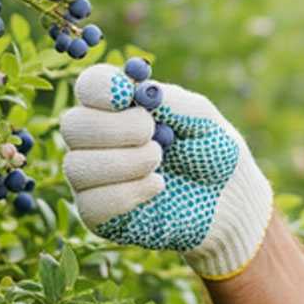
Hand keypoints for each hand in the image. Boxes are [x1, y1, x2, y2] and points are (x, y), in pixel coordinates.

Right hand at [58, 63, 273, 279]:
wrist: (230, 205)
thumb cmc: (215, 156)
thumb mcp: (204, 122)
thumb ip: (174, 102)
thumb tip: (139, 90)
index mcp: (118, 107)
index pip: (88, 87)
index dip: (100, 88)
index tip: (127, 95)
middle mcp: (96, 141)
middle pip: (73, 125)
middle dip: (114, 128)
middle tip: (152, 134)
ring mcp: (94, 180)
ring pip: (77, 166)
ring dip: (124, 162)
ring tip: (159, 161)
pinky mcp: (100, 216)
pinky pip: (91, 204)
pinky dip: (126, 193)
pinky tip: (157, 186)